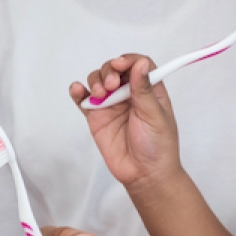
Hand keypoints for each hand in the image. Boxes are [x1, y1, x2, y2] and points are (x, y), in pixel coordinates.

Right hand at [69, 54, 180, 188]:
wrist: (144, 174)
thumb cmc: (158, 145)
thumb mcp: (155, 115)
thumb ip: (144, 89)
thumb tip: (141, 63)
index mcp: (149, 89)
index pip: (137, 64)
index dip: (128, 60)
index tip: (121, 65)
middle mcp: (129, 93)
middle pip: (114, 69)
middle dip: (109, 71)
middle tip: (111, 86)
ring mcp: (111, 104)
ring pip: (98, 81)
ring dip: (96, 81)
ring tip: (100, 95)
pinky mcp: (96, 117)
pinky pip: (84, 100)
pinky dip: (78, 91)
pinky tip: (78, 90)